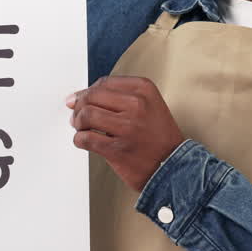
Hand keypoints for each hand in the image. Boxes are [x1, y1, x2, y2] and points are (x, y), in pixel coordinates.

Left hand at [67, 76, 184, 191]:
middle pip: (91, 97)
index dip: (88, 91)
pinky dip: (79, 140)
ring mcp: (127, 127)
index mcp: (144, 90)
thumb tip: (82, 95)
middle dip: (79, 106)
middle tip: (78, 116)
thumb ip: (120, 97)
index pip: (104, 83)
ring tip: (81, 128)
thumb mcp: (149, 105)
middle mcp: (136, 105)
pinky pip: (85, 138)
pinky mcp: (117, 149)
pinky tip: (85, 141)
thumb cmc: (159, 138)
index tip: (81, 98)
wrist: (174, 167)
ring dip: (78, 123)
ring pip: (85, 115)